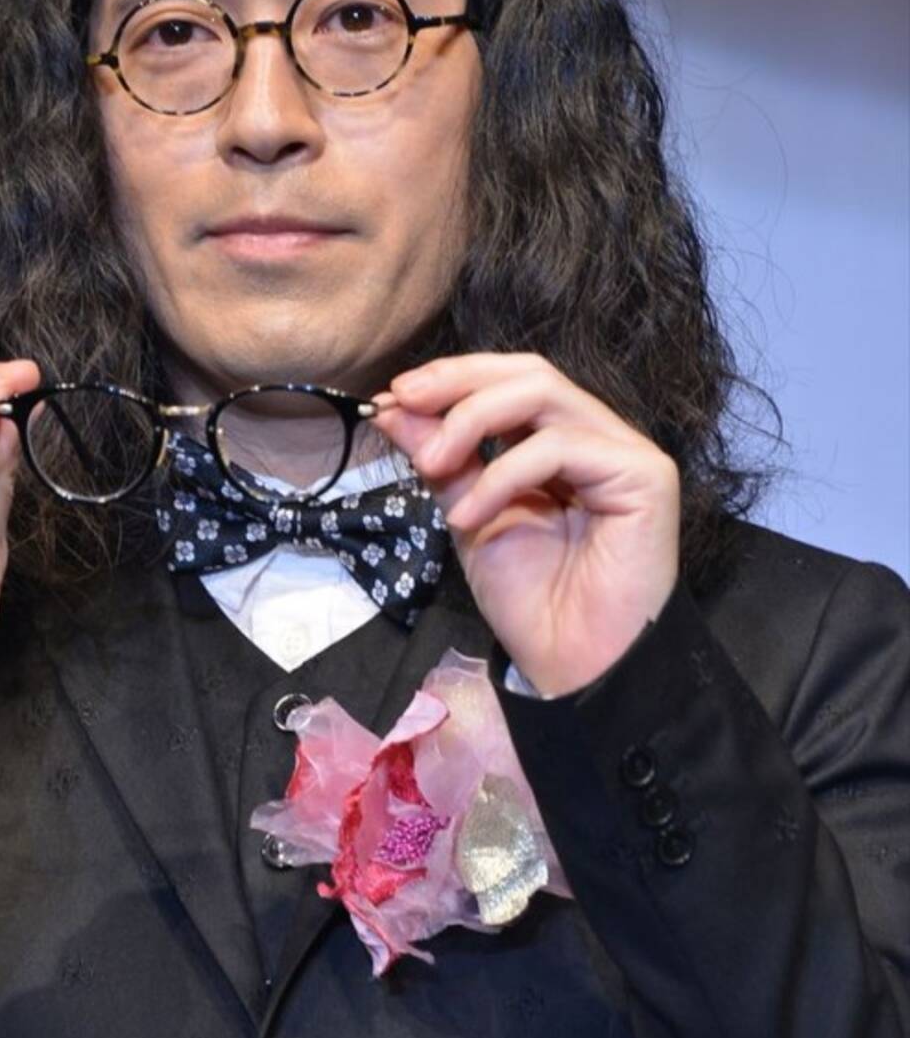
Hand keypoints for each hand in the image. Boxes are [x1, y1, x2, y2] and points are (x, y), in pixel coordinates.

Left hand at [375, 354, 679, 695]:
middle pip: (529, 372)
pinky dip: (502, 475)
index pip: (510, 383)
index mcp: (560, 444)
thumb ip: (443, 460)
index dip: (453, 380)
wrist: (573, 664)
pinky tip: (469, 516)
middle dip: (458, 381)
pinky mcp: (644, 475)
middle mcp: (598, 438)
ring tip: (430, 464)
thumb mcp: (469, 515)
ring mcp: (624, 452)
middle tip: (405, 399)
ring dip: (471, 420)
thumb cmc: (532, 602)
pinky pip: (559, 446)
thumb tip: (395, 407)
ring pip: (542, 393)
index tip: (394, 396)